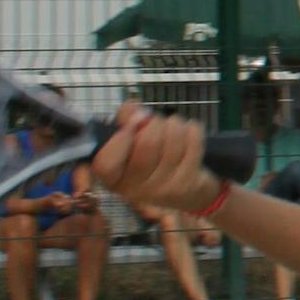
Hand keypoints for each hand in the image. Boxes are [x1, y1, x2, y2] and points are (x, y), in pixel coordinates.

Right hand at [90, 103, 224, 217]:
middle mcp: (134, 189)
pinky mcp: (188, 184)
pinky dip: (192, 130)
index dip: (120, 138)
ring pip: (172, 139)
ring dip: (174, 124)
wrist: (184, 192)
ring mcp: (162, 189)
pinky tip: (188, 132)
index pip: (106, 163)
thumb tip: (131, 107)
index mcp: (112, 178)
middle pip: (147, 143)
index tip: (130, 124)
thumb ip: (125, 121)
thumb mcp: (130, 143)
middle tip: (156, 122)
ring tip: (172, 126)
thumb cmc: (149, 162)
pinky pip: (193, 143)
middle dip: (154, 122)